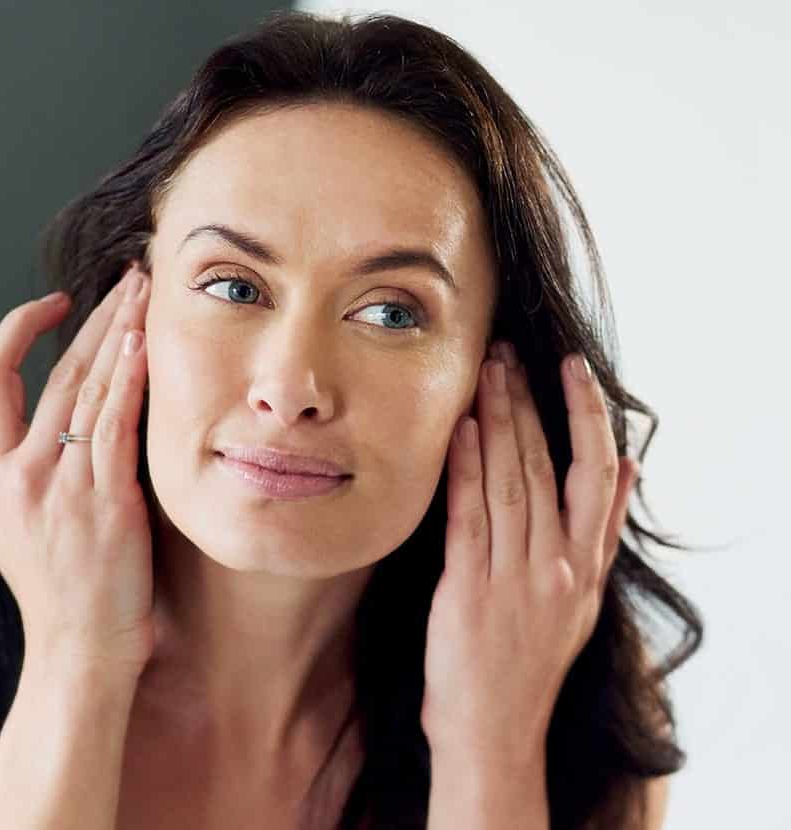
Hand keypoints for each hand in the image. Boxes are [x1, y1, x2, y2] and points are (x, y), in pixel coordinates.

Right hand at [0, 263, 154, 678]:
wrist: (77, 649)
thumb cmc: (62, 589)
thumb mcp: (24, 522)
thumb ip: (35, 469)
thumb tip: (67, 424)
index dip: (20, 329)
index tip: (58, 302)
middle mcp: (19, 468)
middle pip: (55, 369)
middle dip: (96, 315)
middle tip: (128, 278)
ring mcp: (60, 483)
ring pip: (87, 386)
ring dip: (120, 331)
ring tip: (146, 292)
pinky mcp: (104, 500)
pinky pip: (116, 424)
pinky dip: (129, 379)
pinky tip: (145, 344)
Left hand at [419, 341, 639, 767]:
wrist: (493, 729)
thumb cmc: (530, 659)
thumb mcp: (583, 598)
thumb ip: (602, 531)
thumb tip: (630, 467)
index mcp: (585, 565)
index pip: (596, 474)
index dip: (586, 416)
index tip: (572, 370)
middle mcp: (556, 566)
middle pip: (544, 466)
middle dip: (526, 404)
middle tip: (509, 354)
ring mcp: (513, 578)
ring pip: (508, 482)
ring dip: (495, 423)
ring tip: (486, 374)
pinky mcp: (468, 590)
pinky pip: (469, 518)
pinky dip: (464, 470)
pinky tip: (458, 430)